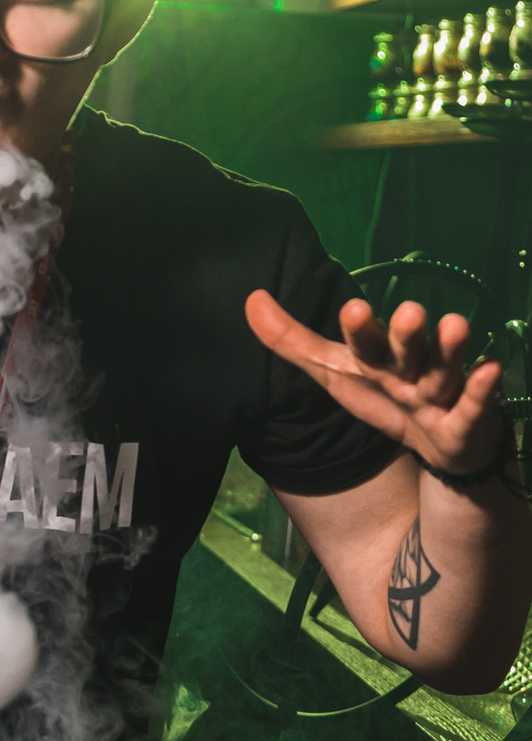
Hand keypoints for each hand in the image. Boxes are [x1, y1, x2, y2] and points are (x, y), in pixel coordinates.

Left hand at [245, 290, 504, 475]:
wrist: (438, 442)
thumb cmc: (384, 397)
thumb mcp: (335, 374)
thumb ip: (293, 342)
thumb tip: (250, 298)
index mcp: (377, 358)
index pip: (364, 342)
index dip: (360, 329)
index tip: (351, 308)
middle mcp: (411, 365)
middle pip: (407, 349)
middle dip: (406, 334)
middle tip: (408, 312)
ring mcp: (441, 389)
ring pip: (444, 369)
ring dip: (450, 349)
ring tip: (454, 323)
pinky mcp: (467, 417)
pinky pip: (475, 403)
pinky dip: (481, 388)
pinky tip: (489, 369)